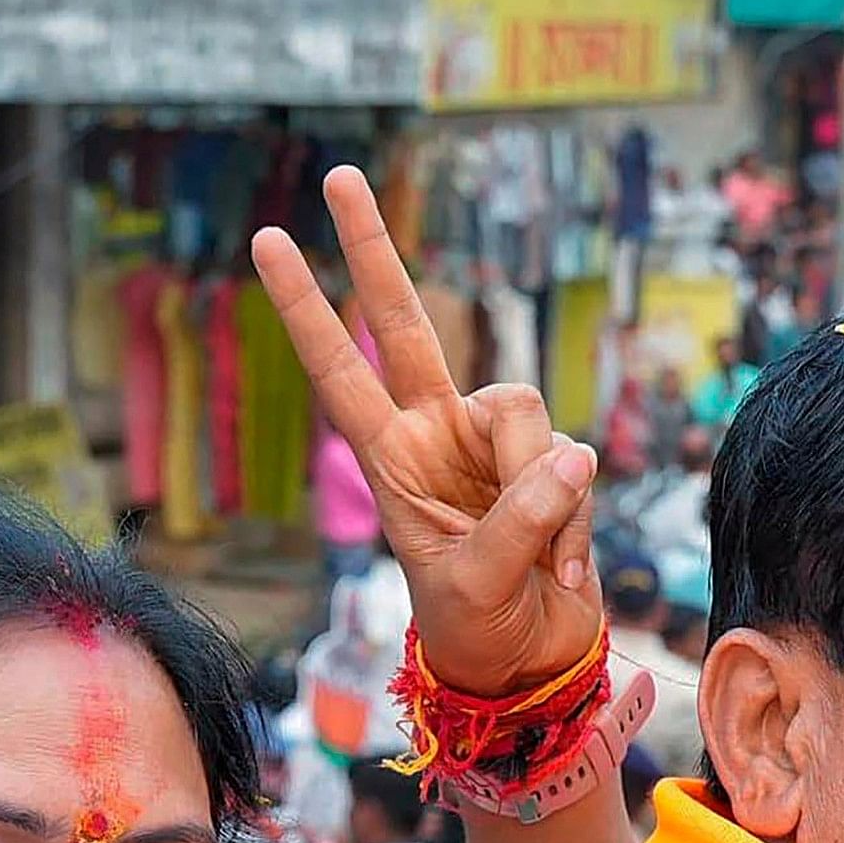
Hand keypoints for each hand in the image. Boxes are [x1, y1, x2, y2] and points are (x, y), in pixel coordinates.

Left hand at [254, 166, 598, 696]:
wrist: (535, 666)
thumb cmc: (480, 632)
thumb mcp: (475, 585)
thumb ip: (517, 520)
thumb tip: (573, 457)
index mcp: (391, 460)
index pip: (340, 371)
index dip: (308, 310)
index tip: (267, 242)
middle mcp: (438, 436)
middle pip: (406, 325)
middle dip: (371, 252)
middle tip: (337, 176)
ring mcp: (497, 447)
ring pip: (525, 414)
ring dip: (543, 490)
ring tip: (543, 558)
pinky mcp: (554, 468)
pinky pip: (574, 466)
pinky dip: (576, 522)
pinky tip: (564, 569)